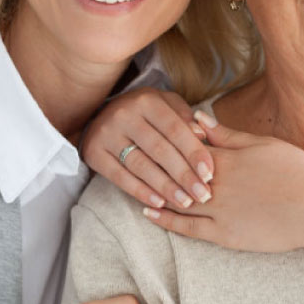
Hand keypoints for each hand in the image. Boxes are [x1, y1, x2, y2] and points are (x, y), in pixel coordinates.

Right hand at [80, 88, 212, 209]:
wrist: (102, 114)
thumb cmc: (147, 112)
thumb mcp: (167, 105)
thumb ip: (185, 118)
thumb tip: (201, 135)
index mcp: (147, 100)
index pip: (175, 129)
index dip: (194, 152)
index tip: (210, 174)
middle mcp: (124, 114)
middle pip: (159, 149)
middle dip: (184, 175)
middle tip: (202, 195)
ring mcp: (106, 134)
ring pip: (140, 165)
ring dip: (165, 187)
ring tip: (185, 202)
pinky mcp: (93, 153)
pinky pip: (119, 177)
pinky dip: (140, 191)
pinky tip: (158, 203)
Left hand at [141, 113, 303, 252]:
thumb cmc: (297, 171)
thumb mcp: (264, 144)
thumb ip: (227, 133)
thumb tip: (198, 119)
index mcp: (226, 158)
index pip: (185, 146)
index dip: (168, 140)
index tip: (152, 133)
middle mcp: (216, 185)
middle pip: (175, 173)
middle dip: (153, 164)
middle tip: (134, 156)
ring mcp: (218, 211)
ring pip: (176, 201)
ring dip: (154, 192)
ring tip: (134, 184)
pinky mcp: (224, 234)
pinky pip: (187, 228)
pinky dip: (166, 220)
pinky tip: (150, 214)